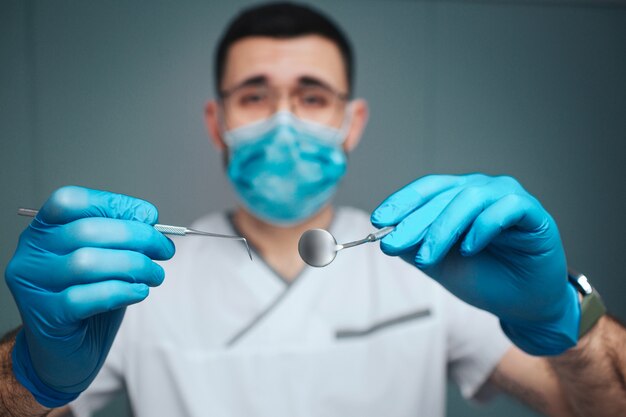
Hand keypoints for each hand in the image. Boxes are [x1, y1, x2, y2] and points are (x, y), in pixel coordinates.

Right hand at [5, 186, 174, 405]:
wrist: (65, 352)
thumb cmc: (88, 298)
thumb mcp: (104, 260)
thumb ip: (119, 237)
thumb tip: (149, 220)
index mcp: (43, 231)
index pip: (70, 201)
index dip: (113, 203)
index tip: (150, 215)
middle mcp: (31, 254)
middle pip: (86, 231)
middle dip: (136, 237)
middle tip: (164, 249)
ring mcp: (33, 286)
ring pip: (87, 263)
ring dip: (134, 265)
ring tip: (155, 274)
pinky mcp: (46, 316)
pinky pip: (88, 297)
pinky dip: (122, 291)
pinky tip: (140, 292)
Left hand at [371, 174, 579, 355]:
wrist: (522, 304)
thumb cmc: (483, 278)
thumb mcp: (439, 264)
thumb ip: (414, 246)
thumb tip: (386, 233)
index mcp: (459, 196)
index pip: (427, 189)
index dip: (401, 202)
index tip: (378, 220)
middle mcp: (482, 190)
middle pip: (443, 195)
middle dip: (414, 222)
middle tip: (392, 244)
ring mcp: (508, 198)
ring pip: (470, 198)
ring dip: (443, 228)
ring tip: (427, 257)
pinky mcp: (534, 214)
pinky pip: (506, 208)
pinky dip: (483, 227)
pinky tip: (468, 249)